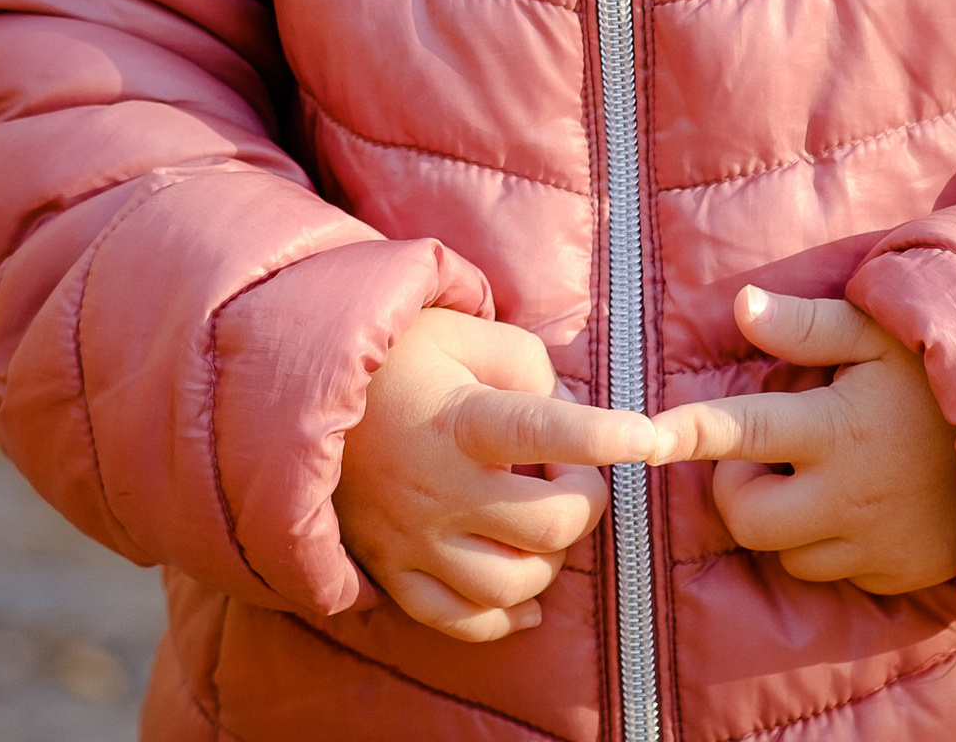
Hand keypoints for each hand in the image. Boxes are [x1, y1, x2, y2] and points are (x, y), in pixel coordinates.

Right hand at [336, 307, 658, 641]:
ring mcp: (415, 540)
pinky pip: (464, 622)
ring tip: (536, 515)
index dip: (605, 436)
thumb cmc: (400, 355)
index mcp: (461, 420)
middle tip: (567, 469)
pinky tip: (526, 591)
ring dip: (549, 556)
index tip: (650, 438)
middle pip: (550, 528)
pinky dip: (507, 615)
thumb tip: (570, 417)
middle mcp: (441, 490)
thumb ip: (530, 368)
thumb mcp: (466, 332)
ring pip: (516, 583)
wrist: (305, 393)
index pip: (545, 431)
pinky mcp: (393, 571)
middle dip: (585, 501)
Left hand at [649, 287, 955, 594]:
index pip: (738, 431)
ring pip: (788, 551)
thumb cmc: (946, 372)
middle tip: (767, 448)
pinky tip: (857, 500)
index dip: (684, 432)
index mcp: (835, 427)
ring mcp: (874, 544)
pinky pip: (838, 571)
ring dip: (784, 516)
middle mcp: (846, 496)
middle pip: (748, 517)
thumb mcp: (882, 331)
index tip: (642, 436)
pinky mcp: (900, 576)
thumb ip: (807, 324)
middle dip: (738, 485)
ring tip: (817, 468)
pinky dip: (830, 542)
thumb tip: (741, 306)